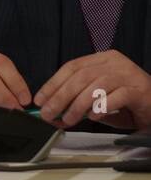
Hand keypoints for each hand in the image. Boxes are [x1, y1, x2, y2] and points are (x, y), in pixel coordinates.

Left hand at [34, 50, 150, 130]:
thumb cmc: (127, 103)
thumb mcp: (97, 98)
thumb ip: (76, 101)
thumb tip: (51, 110)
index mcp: (102, 59)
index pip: (71, 67)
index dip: (52, 83)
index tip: (39, 99)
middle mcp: (115, 62)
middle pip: (80, 77)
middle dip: (60, 97)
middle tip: (48, 113)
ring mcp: (129, 74)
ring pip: (95, 86)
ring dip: (77, 105)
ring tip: (68, 120)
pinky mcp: (140, 89)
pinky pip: (116, 96)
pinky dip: (101, 107)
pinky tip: (93, 117)